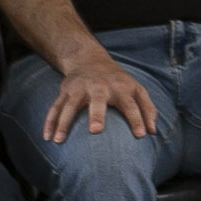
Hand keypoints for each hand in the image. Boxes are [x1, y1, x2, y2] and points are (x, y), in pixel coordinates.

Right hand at [41, 54, 158, 142]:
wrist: (90, 60)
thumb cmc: (118, 82)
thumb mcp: (137, 89)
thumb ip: (147, 109)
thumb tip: (153, 131)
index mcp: (120, 88)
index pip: (131, 104)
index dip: (137, 119)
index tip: (141, 136)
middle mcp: (99, 87)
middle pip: (98, 100)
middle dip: (97, 114)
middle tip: (96, 130)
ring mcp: (80, 89)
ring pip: (70, 105)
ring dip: (64, 122)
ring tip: (59, 140)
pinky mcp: (65, 92)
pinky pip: (55, 107)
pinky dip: (50, 122)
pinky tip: (47, 137)